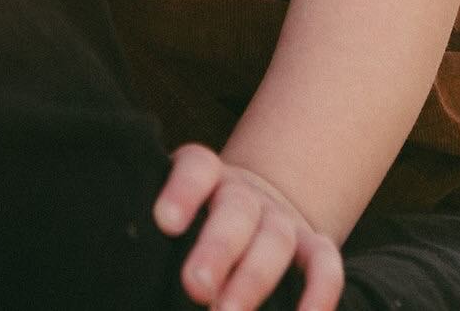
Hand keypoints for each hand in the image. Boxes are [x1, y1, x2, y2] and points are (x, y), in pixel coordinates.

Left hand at [153, 144, 343, 310]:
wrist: (248, 209)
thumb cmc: (190, 229)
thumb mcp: (175, 220)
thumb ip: (159, 243)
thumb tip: (134, 278)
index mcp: (205, 177)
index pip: (197, 168)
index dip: (183, 190)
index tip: (164, 222)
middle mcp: (243, 194)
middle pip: (236, 210)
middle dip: (218, 249)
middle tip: (196, 285)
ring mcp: (280, 218)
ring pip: (276, 238)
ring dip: (254, 278)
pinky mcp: (312, 245)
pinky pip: (325, 262)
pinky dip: (320, 291)